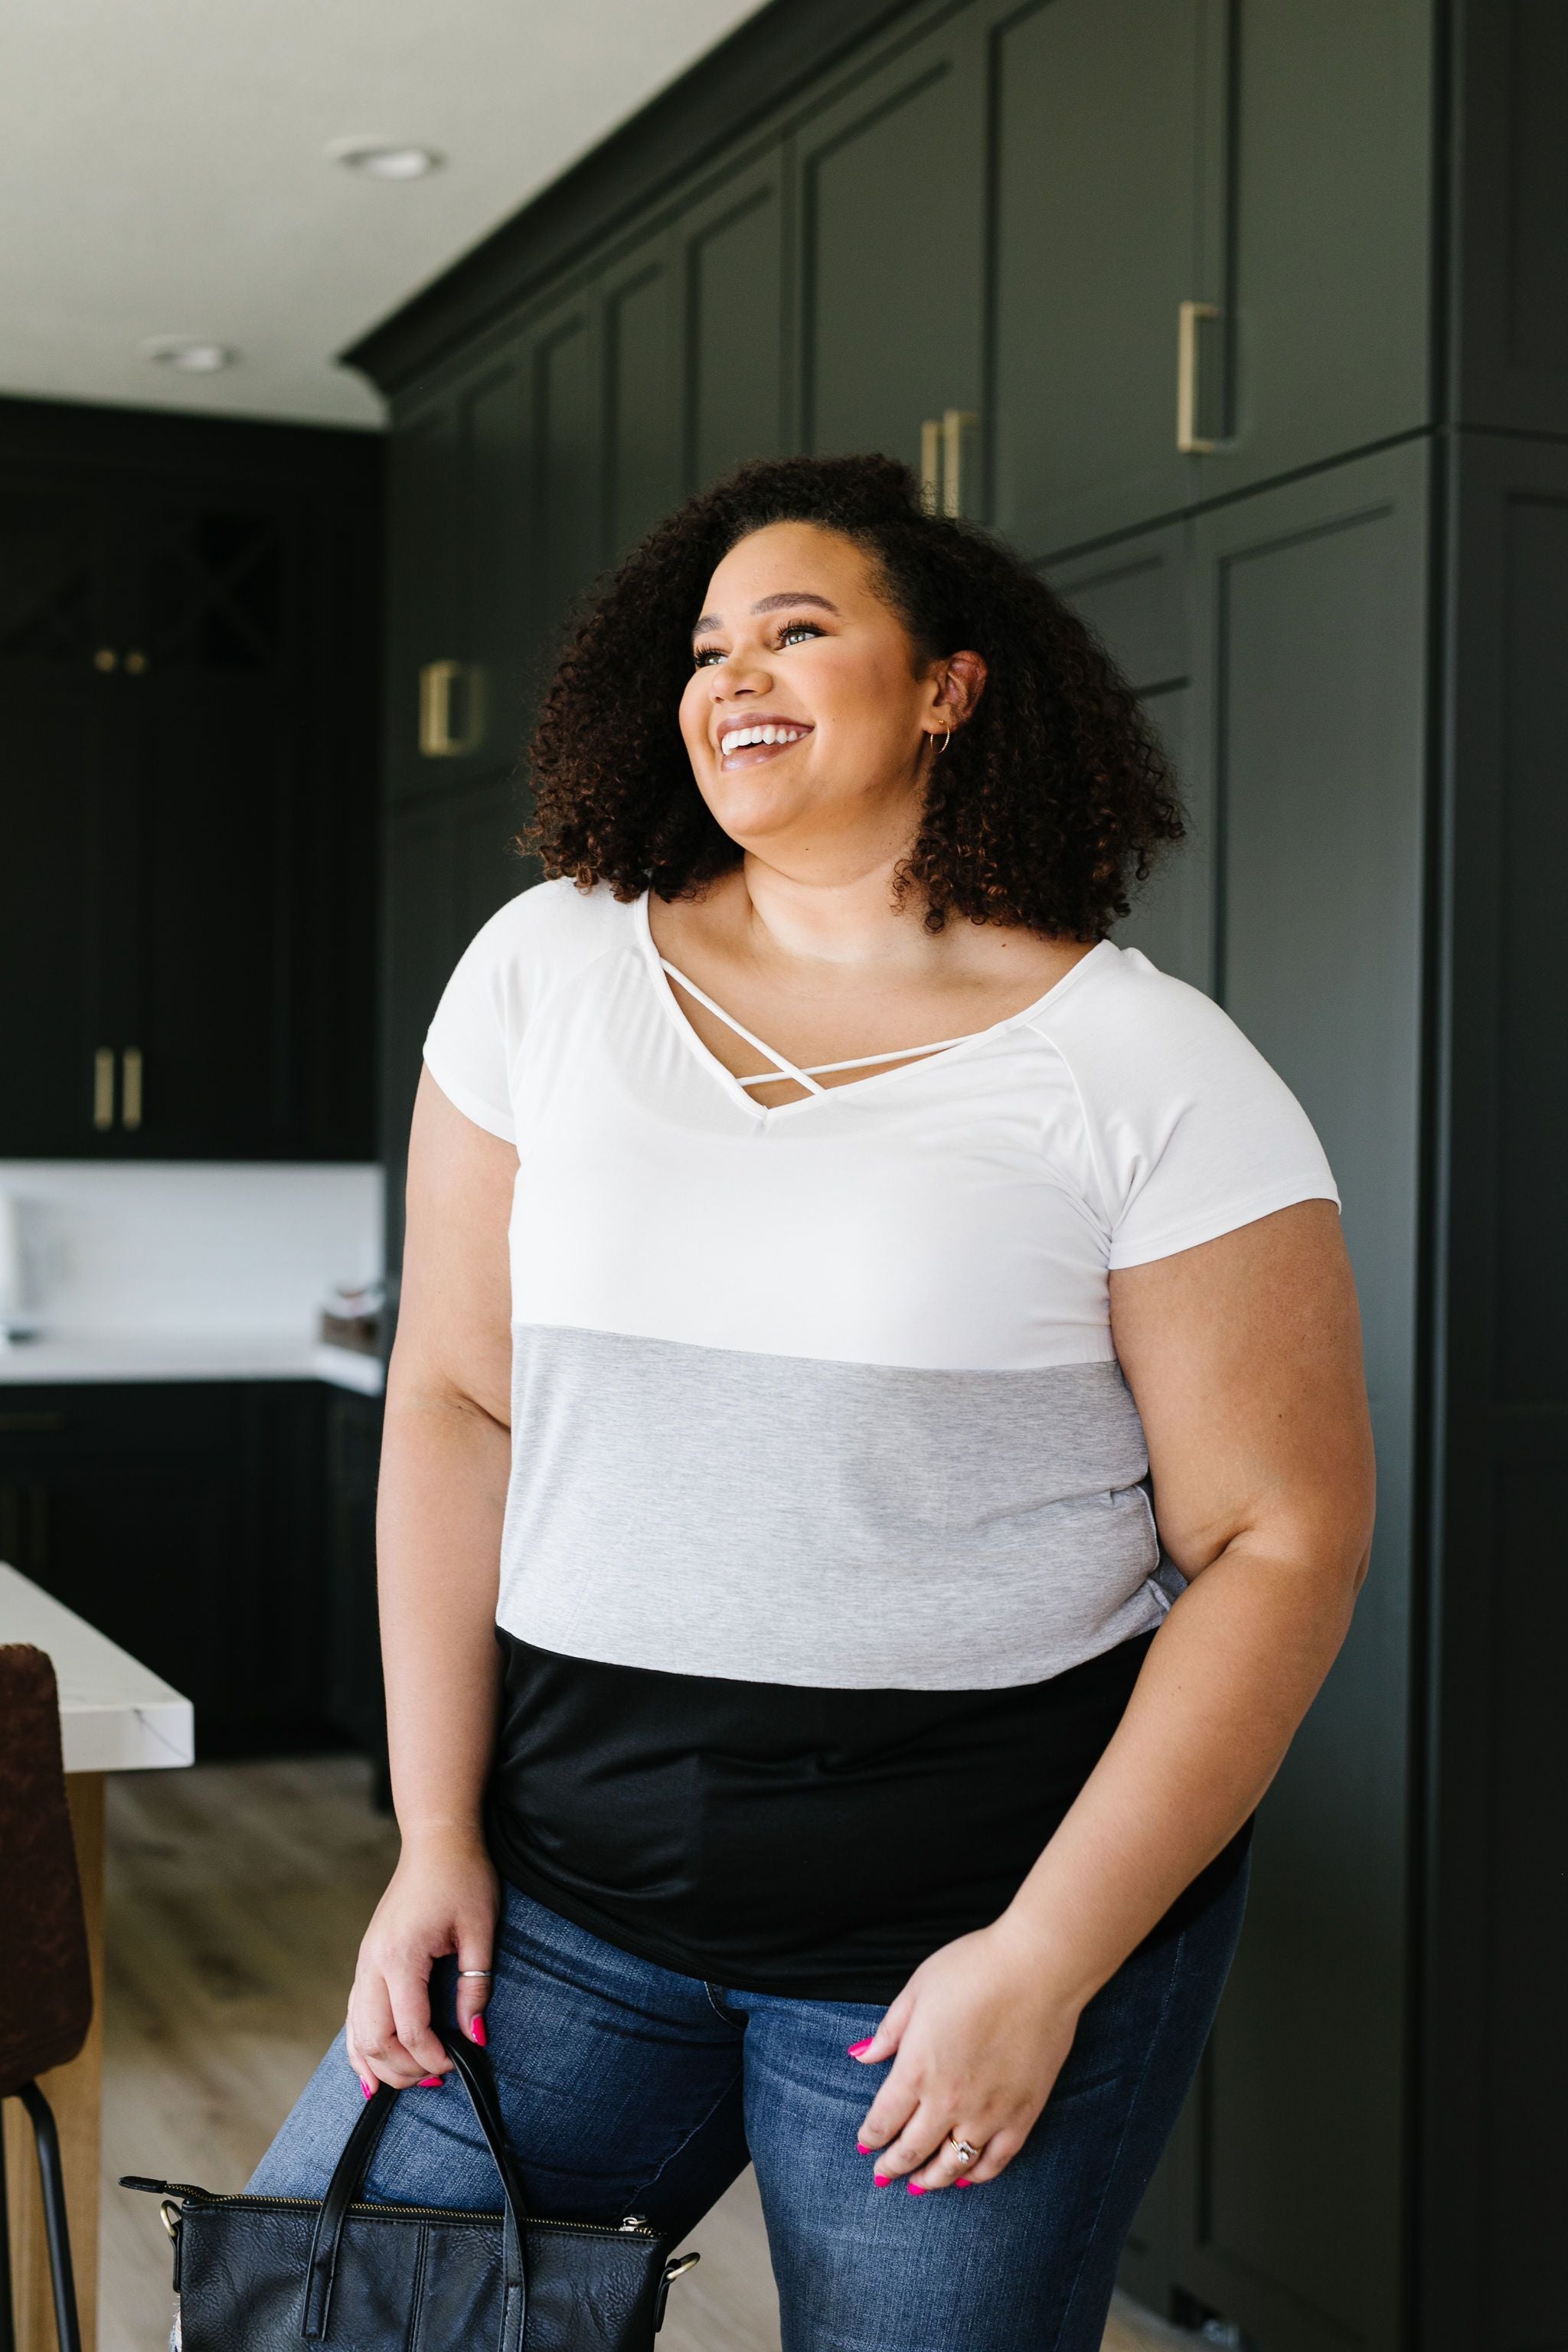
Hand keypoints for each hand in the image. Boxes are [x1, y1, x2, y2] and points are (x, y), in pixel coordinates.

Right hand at [346, 1832, 498, 2091]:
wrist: (436, 1842)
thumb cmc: (462, 1878)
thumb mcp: (480, 1929)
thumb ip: (475, 1985)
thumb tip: (476, 2036)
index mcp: (401, 1956)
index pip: (409, 2028)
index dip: (433, 2056)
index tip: (458, 2062)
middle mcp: (373, 1963)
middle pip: (374, 2039)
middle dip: (404, 2069)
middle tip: (436, 2078)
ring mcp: (364, 1962)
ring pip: (356, 2032)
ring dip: (380, 2064)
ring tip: (411, 2080)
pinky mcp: (366, 1960)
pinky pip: (353, 2014)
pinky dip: (360, 2047)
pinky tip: (371, 2072)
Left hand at [850, 1918, 1086, 2192]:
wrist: (1037, 1968)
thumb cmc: (974, 1969)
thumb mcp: (917, 1989)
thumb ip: (889, 2030)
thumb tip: (861, 2055)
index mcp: (916, 2069)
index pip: (883, 2120)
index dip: (871, 2137)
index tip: (865, 2144)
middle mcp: (948, 2100)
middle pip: (913, 2150)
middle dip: (894, 2166)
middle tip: (884, 2175)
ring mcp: (988, 2113)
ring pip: (953, 2165)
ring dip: (932, 2179)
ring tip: (920, 2185)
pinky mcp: (1023, 2114)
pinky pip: (996, 2161)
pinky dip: (977, 2175)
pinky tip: (967, 2177)